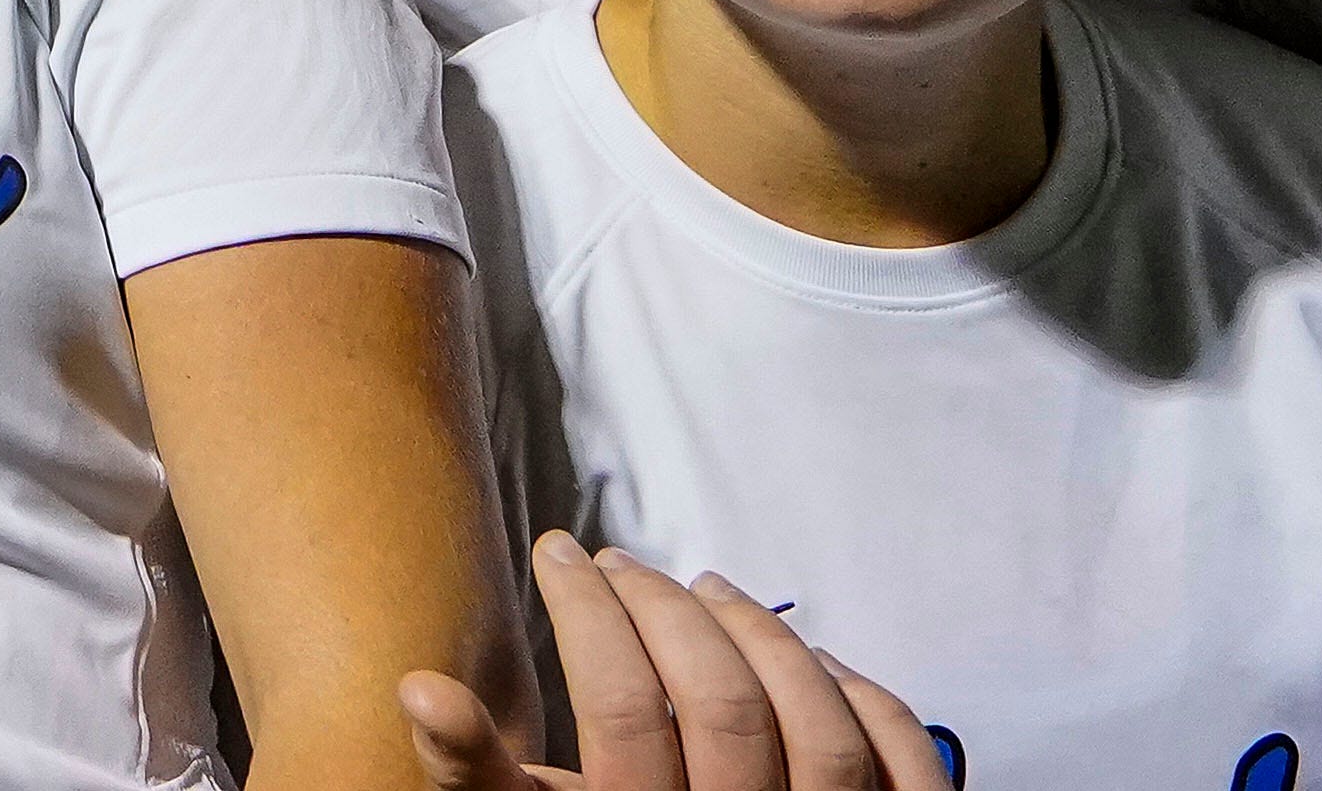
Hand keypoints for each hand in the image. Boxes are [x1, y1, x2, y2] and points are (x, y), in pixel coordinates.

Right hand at [400, 536, 950, 789]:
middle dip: (662, 606)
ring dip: (762, 633)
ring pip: (816, 723)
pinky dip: (864, 694)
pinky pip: (901, 762)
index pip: (623, 703)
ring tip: (704, 587)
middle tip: (615, 563)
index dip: (585, 610)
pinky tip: (813, 656)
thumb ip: (478, 774)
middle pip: (720, 699)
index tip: (556, 552)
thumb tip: (419, 685)